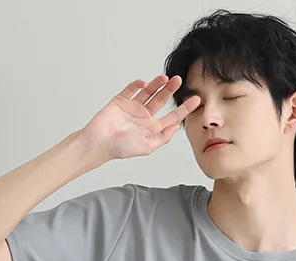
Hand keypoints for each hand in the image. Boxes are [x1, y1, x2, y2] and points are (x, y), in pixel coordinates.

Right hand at [78, 75, 201, 164]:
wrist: (100, 142)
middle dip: (171, 90)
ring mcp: (133, 108)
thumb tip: (176, 128)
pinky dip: (138, 85)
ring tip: (165, 78)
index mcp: (152, 129)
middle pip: (161, 100)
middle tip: (179, 80)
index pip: (172, 117)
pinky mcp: (121, 101)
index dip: (184, 109)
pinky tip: (144, 83)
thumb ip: (163, 137)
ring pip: (149, 93)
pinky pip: (132, 90)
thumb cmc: (121, 148)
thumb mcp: (148, 146)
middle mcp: (144, 117)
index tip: (196, 100)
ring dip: (157, 84)